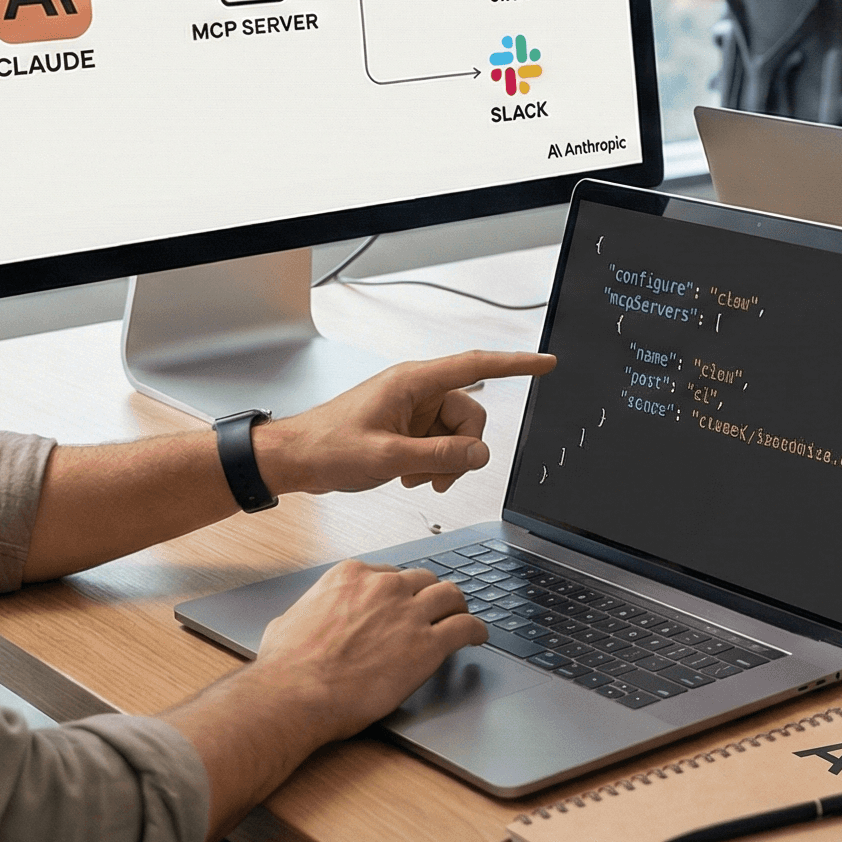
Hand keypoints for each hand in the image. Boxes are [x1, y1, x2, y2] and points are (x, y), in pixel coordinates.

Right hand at [252, 558, 488, 742]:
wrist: (295, 694)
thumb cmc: (287, 666)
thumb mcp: (289, 621)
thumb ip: (310, 612)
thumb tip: (306, 619)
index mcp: (352, 577)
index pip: (390, 574)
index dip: (401, 590)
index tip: (404, 602)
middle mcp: (385, 588)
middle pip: (424, 580)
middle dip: (430, 594)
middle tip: (435, 609)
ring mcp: (409, 614)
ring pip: (451, 596)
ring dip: (458, 607)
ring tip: (461, 617)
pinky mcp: (428, 646)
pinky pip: (465, 628)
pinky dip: (476, 631)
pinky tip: (478, 637)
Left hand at [254, 350, 554, 497]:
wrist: (295, 459)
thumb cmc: (327, 447)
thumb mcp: (388, 457)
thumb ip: (439, 456)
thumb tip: (479, 455)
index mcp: (414, 382)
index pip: (476, 365)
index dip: (516, 364)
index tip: (546, 364)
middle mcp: (417, 391)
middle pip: (470, 415)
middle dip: (462, 450)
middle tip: (438, 476)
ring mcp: (412, 410)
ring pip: (457, 434)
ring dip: (445, 461)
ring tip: (415, 477)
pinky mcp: (407, 427)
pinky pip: (440, 443)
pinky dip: (432, 463)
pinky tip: (408, 475)